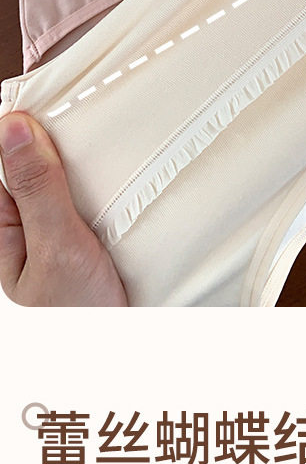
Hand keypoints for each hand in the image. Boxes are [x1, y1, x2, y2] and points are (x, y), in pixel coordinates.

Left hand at [0, 113, 126, 305]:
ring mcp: (64, 230)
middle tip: (96, 112)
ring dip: (96, 160)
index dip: (28, 124)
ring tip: (120, 140)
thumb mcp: (56, 249)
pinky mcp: (96, 235)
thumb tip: (13, 129)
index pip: (5, 157)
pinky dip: (117, 180)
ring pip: (73, 175)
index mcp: (4, 227)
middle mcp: (30, 226)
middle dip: (67, 138)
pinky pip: (101, 194)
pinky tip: (134, 174)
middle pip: (41, 160)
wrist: (126, 368)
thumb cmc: (79, 322)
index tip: (56, 95)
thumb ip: (37, 189)